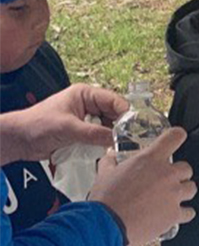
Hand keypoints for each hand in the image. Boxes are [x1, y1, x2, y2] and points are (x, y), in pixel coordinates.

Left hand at [0, 84, 128, 165]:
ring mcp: (87, 120)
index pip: (115, 101)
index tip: (134, 129)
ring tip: (119, 148)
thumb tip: (117, 139)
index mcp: (86, 94)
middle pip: (115, 115)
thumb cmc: (37, 125)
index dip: (126, 115)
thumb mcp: (68, 128)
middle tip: (129, 142)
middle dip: (121, 128)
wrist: (19, 139)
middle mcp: (89, 105)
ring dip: (113, 138)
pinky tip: (108, 151)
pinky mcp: (84, 133)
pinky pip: (101, 138)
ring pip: (110, 128)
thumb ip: (93, 133)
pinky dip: (104, 145)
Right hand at [90, 127, 195, 245]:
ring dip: (182, 192)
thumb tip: (111, 157)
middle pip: (187, 168)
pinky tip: (173, 214)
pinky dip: (183, 213)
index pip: (175, 137)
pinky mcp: (175, 214)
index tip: (177, 138)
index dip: (177, 136)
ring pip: (191, 188)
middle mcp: (167, 175)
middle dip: (178, 174)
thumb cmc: (106, 200)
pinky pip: (189, 212)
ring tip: (169, 198)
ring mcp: (174, 194)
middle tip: (165, 181)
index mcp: (151, 160)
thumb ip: (111, 162)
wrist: (106, 225)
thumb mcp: (104, 173)